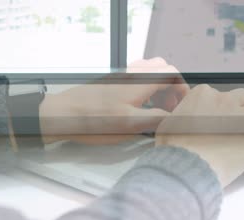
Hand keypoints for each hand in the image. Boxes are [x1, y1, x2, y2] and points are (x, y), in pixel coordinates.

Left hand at [40, 58, 189, 144]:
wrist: (61, 114)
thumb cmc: (92, 121)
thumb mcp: (129, 125)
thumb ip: (155, 119)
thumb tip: (174, 117)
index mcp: (139, 82)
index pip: (171, 73)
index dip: (182, 89)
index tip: (181, 106)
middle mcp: (130, 74)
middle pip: (161, 69)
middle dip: (172, 87)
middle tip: (170, 107)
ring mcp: (119, 77)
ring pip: (148, 72)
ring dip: (158, 86)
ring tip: (156, 108)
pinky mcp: (110, 82)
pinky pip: (135, 78)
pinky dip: (144, 88)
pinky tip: (137, 106)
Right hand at [155, 84, 243, 186]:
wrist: (186, 168)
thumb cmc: (173, 149)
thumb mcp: (164, 126)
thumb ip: (174, 115)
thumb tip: (172, 115)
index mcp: (202, 94)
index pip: (216, 94)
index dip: (215, 108)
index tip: (211, 120)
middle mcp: (225, 100)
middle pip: (239, 96)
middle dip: (236, 109)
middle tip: (229, 126)